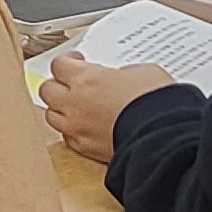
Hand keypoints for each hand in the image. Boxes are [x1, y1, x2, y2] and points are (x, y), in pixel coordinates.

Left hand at [39, 54, 172, 164]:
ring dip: (61, 109)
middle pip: (47, 90)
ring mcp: (77, 128)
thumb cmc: (156, 102)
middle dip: (58, 85)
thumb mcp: (140, 72)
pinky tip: (85, 127)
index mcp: (86, 79)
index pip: (59, 65)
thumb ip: (118, 74)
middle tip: (72, 84)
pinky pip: (67, 138)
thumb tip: (116, 78)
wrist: (164, 135)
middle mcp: (75, 103)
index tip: (76, 62)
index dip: (67, 62)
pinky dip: (72, 131)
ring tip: (76, 107)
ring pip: (51, 116)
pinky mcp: (85, 149)